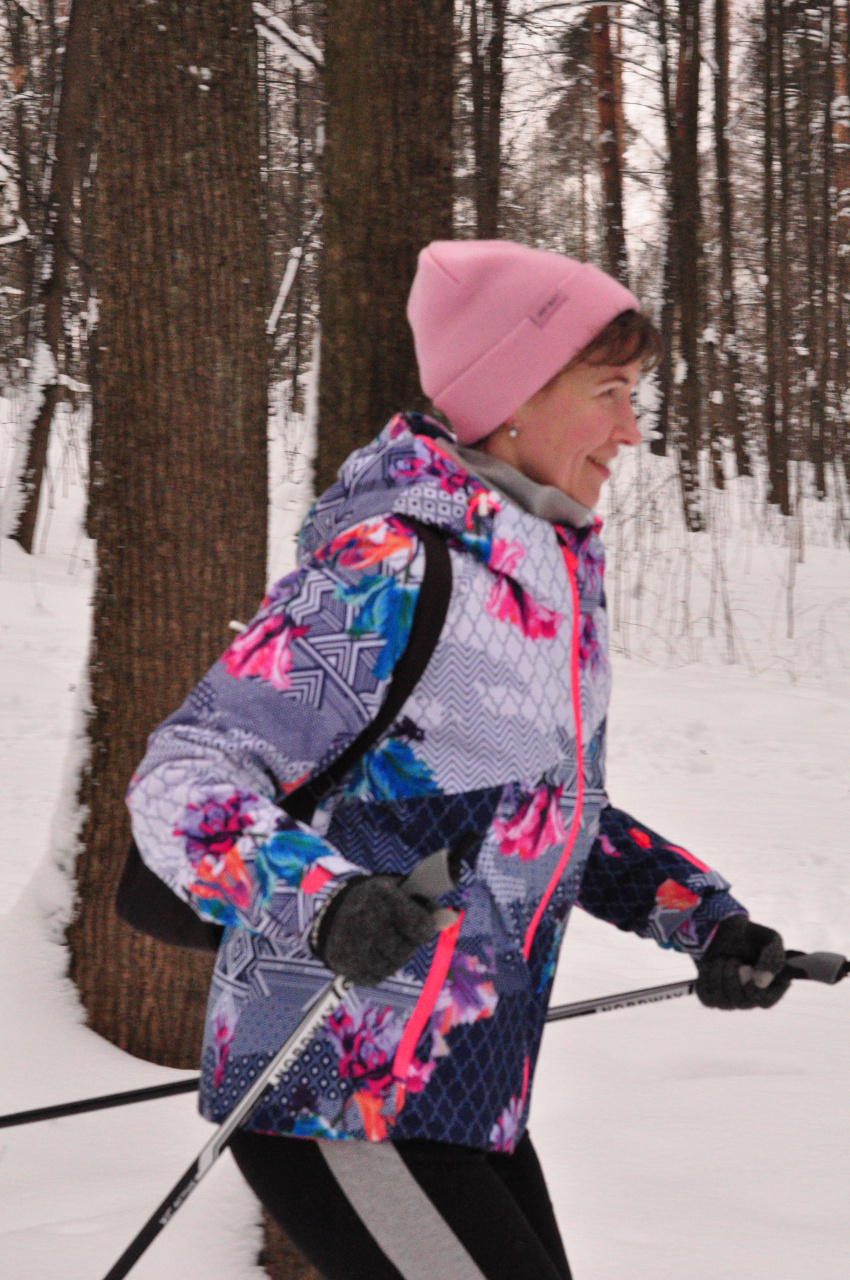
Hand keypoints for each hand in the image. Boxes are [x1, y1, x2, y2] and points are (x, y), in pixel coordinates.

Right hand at [309, 875, 440, 986]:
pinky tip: (372, 951)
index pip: (419, 925)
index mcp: (380, 895)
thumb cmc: (374, 898)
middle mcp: (365, 920)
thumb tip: (451, 919)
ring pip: (394, 963)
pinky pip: (378, 975)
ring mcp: (354, 945)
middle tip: (395, 929)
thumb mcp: (399, 890)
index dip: (423, 925)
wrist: (330, 911)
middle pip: (407, 947)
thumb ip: (426, 904)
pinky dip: (380, 966)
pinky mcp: (347, 965)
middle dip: (407, 940)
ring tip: (383, 938)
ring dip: (395, 954)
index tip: (418, 922)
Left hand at [696, 915, 791, 1009]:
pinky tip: (711, 965)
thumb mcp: (770, 940)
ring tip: (723, 959)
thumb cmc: (751, 937)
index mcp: (770, 988)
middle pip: (742, 1002)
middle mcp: (751, 999)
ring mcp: (732, 1000)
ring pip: (723, 1001)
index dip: (757, 988)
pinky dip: (707, 978)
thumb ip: (773, 960)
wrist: (724, 930)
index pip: (765, 1002)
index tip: (750, 969)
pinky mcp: (712, 998)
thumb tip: (761, 983)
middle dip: (735, 976)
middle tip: (734, 960)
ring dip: (720, 974)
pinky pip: (707, 998)